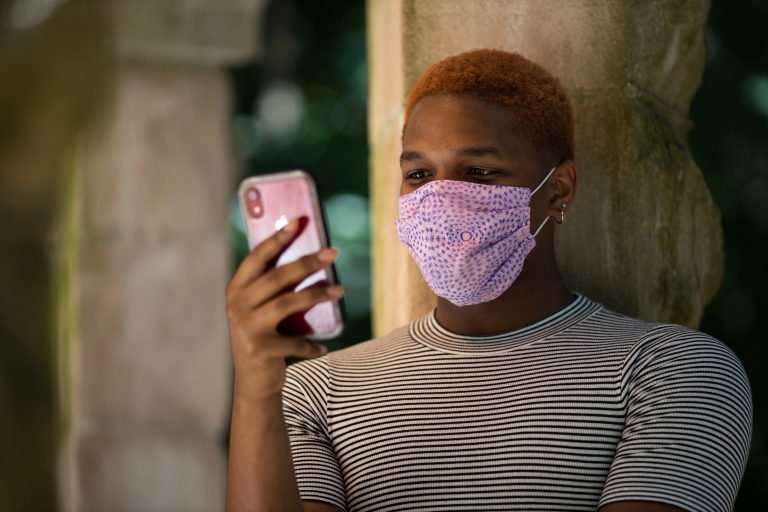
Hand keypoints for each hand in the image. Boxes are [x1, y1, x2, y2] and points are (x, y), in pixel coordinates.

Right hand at [226, 219, 343, 402]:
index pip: (257, 257)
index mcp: (237, 289)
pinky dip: (312, 345)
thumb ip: (277, 287)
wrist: (253, 383)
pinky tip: (324, 348)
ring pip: (287, 304)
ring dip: (316, 295)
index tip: (299, 221)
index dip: (278, 238)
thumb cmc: (266, 336)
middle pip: (277, 277)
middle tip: (333, 252)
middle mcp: (237, 306)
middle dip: (307, 262)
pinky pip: (294, 342)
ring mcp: (246, 328)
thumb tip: (313, 256)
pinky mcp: (259, 350)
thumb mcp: (263, 309)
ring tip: (340, 290)